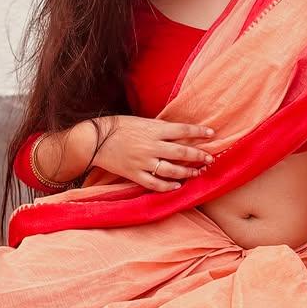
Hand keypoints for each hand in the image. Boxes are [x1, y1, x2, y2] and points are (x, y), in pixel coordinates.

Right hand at [96, 115, 216, 191]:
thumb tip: (180, 132)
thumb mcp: (142, 121)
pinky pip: (154, 183)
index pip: (182, 130)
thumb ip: (160, 128)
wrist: (94, 139)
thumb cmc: (118, 126)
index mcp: (154, 129)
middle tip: (210, 158)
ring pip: (171, 170)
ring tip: (198, 172)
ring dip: (187, 172)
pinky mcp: (134, 174)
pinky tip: (177, 186)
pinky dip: (167, 186)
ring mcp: (143, 161)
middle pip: (181, 152)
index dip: (198, 132)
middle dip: (198, 155)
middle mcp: (151, 145)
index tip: (211, 133)